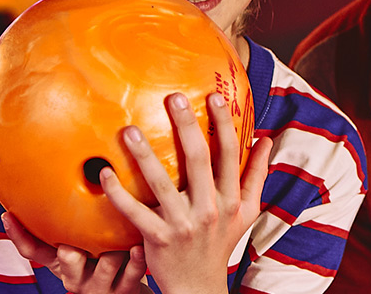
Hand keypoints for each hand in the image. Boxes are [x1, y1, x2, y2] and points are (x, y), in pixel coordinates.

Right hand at [2, 211, 148, 293]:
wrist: (126, 292)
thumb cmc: (101, 260)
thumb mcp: (80, 246)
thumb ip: (69, 224)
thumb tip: (60, 178)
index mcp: (61, 263)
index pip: (33, 251)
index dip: (18, 235)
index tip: (7, 214)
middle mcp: (76, 276)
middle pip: (67, 261)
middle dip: (70, 253)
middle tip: (72, 244)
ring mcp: (100, 285)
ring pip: (105, 264)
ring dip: (113, 250)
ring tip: (122, 238)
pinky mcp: (124, 289)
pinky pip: (131, 274)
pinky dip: (135, 260)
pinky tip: (138, 247)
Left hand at [100, 92, 273, 293]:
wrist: (199, 288)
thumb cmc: (222, 243)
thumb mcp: (247, 212)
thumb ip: (256, 175)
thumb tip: (266, 140)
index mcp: (231, 198)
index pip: (229, 154)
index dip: (223, 123)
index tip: (213, 95)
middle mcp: (210, 208)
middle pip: (198, 160)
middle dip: (187, 126)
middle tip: (174, 98)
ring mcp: (183, 224)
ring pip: (161, 183)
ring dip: (144, 155)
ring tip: (129, 130)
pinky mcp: (158, 239)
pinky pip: (135, 212)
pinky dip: (118, 194)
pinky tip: (105, 174)